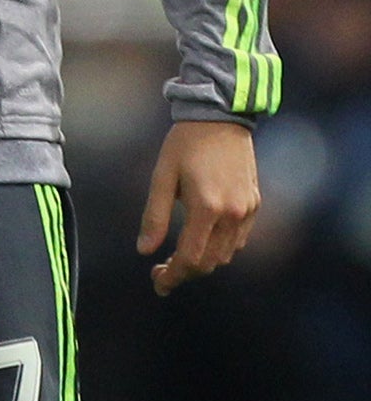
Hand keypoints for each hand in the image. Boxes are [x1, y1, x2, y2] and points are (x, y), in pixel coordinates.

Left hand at [137, 120, 260, 295]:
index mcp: (207, 207)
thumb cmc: (184, 144)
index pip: (191, 258)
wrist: (220, 118)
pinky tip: (200, 240)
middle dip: (185, 272)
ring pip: (226, 255)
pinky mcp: (255, 204)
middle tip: (161, 272)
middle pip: (210, 262)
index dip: (173, 275)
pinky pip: (238, 240)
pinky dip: (220, 248)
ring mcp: (248, 210)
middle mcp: (232, 214)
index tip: (157, 282)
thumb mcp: (162, 177)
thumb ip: (153, 216)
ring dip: (202, 262)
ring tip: (177, 258)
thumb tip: (144, 251)